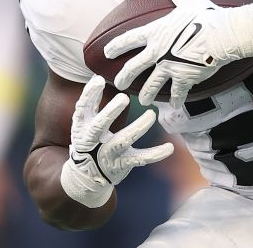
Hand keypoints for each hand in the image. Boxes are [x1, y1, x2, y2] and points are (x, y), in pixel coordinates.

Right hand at [60, 75, 173, 207]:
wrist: (86, 176)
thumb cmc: (88, 140)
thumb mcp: (83, 122)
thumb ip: (90, 103)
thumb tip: (98, 76)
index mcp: (82, 127)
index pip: (83, 108)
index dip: (90, 94)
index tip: (100, 80)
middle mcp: (92, 141)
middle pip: (99, 126)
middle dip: (110, 112)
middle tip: (123, 97)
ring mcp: (108, 154)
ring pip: (123, 141)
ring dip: (137, 128)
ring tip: (151, 114)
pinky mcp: (122, 164)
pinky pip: (140, 158)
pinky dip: (155, 154)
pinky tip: (170, 147)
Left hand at [105, 0, 252, 107]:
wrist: (222, 35)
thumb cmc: (205, 15)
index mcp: (155, 32)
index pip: (128, 40)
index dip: (116, 46)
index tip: (107, 53)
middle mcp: (157, 52)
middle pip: (134, 68)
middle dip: (124, 77)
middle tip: (118, 83)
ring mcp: (169, 68)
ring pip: (151, 85)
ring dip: (146, 93)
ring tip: (143, 100)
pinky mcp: (184, 79)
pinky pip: (177, 93)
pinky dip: (175, 100)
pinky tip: (173, 104)